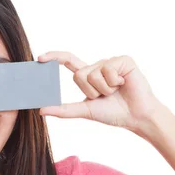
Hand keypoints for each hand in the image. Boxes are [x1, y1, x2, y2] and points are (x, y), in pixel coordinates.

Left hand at [37, 51, 162, 134]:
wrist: (135, 117)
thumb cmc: (113, 113)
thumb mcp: (85, 110)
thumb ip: (64, 110)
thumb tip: (41, 110)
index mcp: (89, 75)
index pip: (68, 62)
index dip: (54, 57)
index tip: (39, 58)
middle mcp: (98, 66)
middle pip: (80, 75)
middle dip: (91, 91)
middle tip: (106, 96)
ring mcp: (111, 62)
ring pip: (93, 73)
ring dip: (104, 89)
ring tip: (116, 91)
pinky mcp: (123, 60)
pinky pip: (108, 69)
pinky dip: (115, 82)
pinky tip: (124, 84)